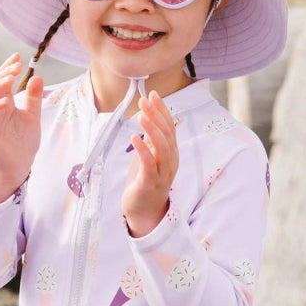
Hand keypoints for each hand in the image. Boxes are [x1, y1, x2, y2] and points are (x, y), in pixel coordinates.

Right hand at [0, 52, 42, 202]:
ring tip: (9, 77)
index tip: (17, 55)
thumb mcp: (32, 116)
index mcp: (4, 104)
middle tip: (15, 64)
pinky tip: (4, 101)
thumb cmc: (23, 142)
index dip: (8, 68)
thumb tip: (37, 76)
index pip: (3, 81)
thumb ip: (33, 98)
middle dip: (3, 73)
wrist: (18, 167)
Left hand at [122, 91, 177, 236]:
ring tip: (141, 115)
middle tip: (145, 100)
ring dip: (151, 129)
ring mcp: (162, 173)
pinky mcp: (150, 183)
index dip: (162, 110)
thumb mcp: (149, 156)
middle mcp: (170, 161)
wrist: (144, 212)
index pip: (169, 127)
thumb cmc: (145, 182)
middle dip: (156, 115)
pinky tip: (134, 137)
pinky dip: (143, 150)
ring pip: (161, 147)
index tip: (153, 94)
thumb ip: (151, 139)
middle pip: (167, 134)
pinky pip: (149, 164)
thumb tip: (150, 117)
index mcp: (170, 153)